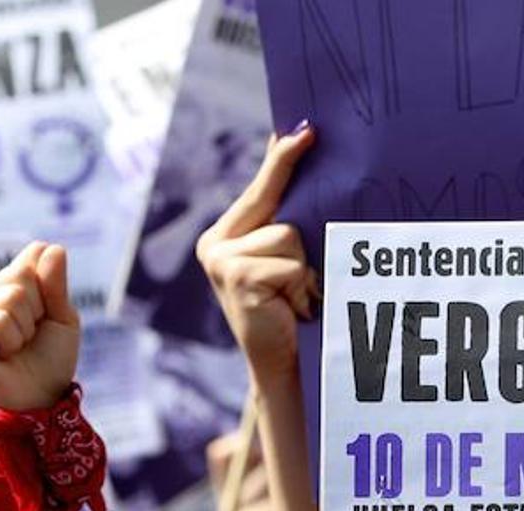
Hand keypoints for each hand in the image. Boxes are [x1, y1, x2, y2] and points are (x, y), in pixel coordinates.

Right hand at [0, 242, 79, 410]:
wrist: (37, 401)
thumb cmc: (49, 362)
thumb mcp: (62, 318)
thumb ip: (55, 283)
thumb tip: (49, 246)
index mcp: (6, 285)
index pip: (34, 256)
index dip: (49, 288)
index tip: (44, 317)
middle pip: (23, 276)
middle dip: (38, 311)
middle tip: (29, 338)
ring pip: (11, 297)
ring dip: (25, 330)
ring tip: (15, 349)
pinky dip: (11, 340)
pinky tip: (2, 356)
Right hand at [196, 125, 316, 378]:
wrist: (280, 367)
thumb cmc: (290, 311)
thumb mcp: (284, 259)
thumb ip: (285, 216)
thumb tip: (300, 151)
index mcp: (223, 236)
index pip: (259, 188)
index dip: (282, 159)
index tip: (305, 130)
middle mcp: (214, 244)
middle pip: (274, 202)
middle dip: (299, 219)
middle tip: (308, 246)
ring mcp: (220, 259)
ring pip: (289, 233)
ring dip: (304, 267)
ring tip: (296, 298)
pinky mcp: (235, 273)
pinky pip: (288, 258)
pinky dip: (299, 282)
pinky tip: (290, 306)